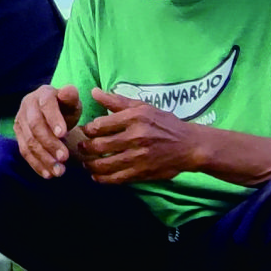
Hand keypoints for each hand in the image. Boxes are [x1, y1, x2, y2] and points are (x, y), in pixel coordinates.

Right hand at [13, 84, 80, 178]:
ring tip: (59, 171)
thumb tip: (69, 91)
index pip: (46, 106)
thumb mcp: (72, 101)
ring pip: (29, 142)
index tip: (64, 134)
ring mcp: (20, 120)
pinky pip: (25, 151)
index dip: (54, 119)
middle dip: (50, 143)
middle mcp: (27, 105)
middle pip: (35, 126)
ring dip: (44, 158)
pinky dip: (36, 164)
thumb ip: (71, 97)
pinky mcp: (18, 135)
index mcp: (43, 94)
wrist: (52, 112)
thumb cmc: (65, 107)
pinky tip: (48, 174)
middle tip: (65, 157)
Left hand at [78, 89, 201, 183]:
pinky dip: (102, 178)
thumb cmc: (164, 123)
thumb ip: (117, 101)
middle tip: (80, 148)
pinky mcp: (142, 172)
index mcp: (135, 118)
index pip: (100, 125)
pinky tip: (96, 176)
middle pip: (99, 145)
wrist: (190, 146)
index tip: (84, 131)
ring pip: (105, 164)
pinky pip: (116, 178)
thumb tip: (94, 92)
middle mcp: (136, 137)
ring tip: (86, 163)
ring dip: (90, 165)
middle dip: (85, 148)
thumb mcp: (143, 107)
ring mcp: (139, 157)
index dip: (87, 129)